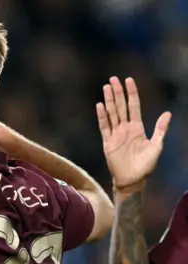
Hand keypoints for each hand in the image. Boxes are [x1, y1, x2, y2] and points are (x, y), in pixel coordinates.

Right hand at [97, 77, 170, 191]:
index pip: (133, 106)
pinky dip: (102, 116)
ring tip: (106, 87)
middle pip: (120, 106)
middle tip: (113, 79)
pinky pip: (104, 127)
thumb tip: (167, 113)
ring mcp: (115, 134)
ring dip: (109, 100)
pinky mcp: (107, 142)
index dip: (132, 93)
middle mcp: (125, 128)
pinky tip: (100, 106)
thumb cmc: (146, 165)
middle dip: (117, 92)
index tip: (129, 80)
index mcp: (137, 127)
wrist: (133, 179)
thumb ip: (160, 129)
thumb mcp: (157, 146)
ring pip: (111, 113)